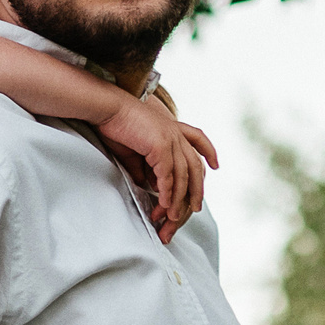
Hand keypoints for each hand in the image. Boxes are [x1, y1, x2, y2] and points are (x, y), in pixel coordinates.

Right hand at [97, 98, 219, 243]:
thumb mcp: (133, 150)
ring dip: (179, 198)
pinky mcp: (161, 145)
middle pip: (195, 166)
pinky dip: (167, 192)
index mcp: (173, 129)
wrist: (108, 108)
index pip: (198, 143)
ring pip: (182, 174)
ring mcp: (171, 139)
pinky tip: (164, 204)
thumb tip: (145, 184)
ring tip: (174, 216)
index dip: (209, 153)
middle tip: (195, 208)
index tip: (215, 165)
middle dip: (197, 189)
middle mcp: (176, 133)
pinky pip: (168, 175)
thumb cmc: (117, 125)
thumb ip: (143, 167)